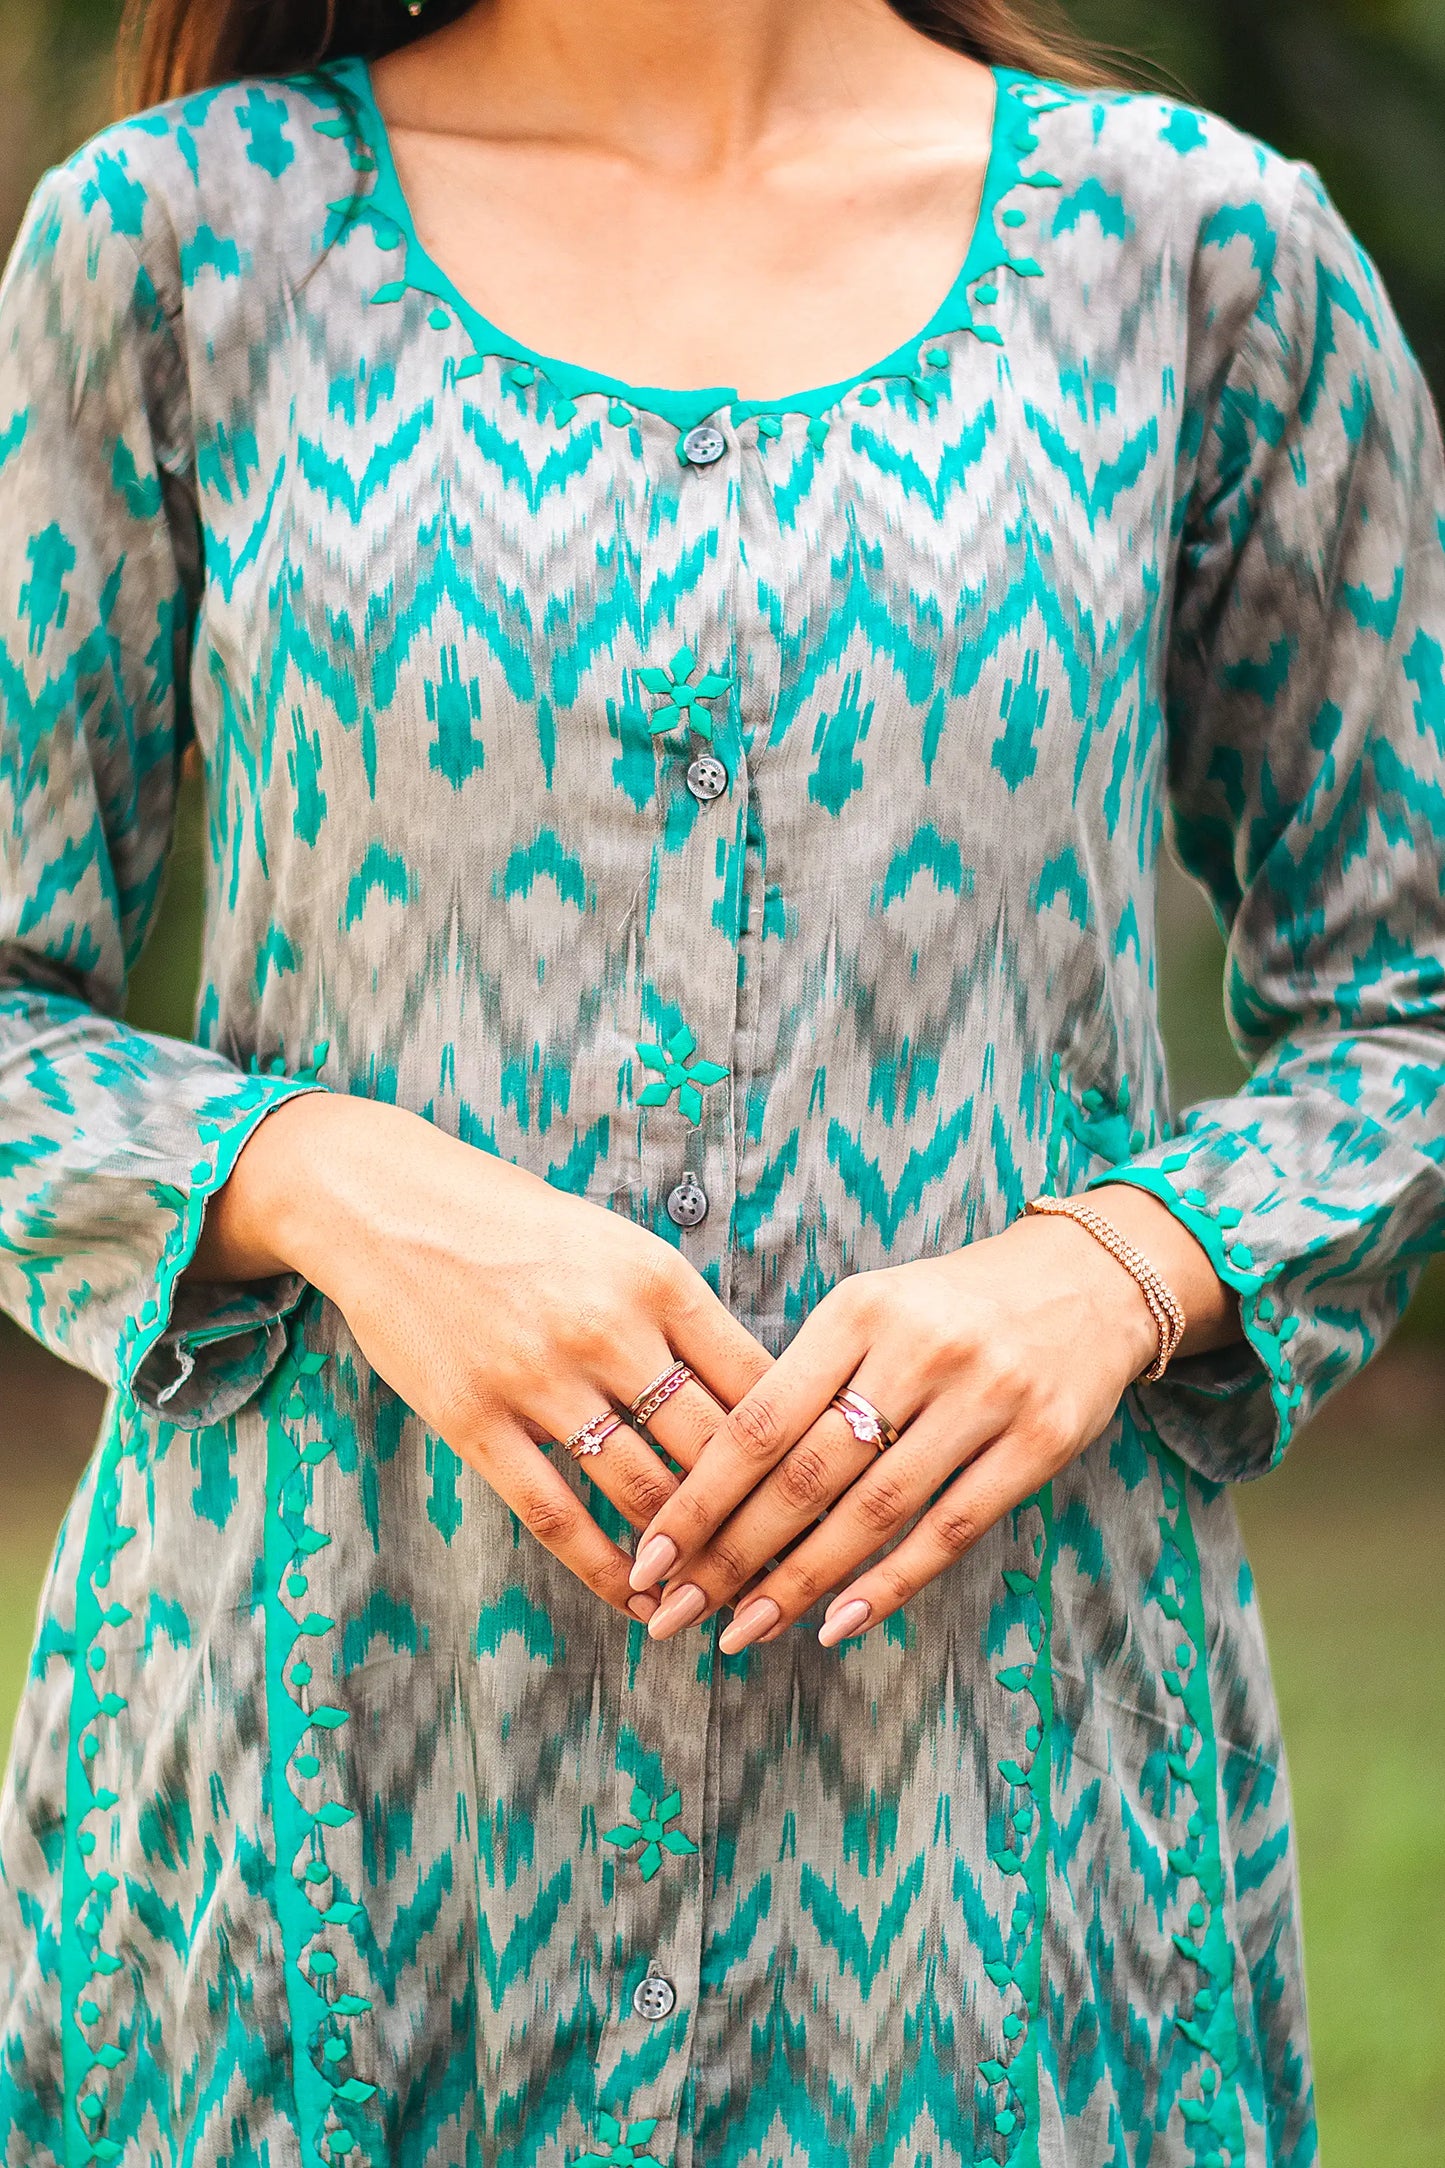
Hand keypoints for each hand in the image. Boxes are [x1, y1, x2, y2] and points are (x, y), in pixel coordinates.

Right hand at [189, 1092, 771, 1621]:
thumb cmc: (518, 1225)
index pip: (759, 1384)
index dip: (801, 1452)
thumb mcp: (618, 1246)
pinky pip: (555, 1514)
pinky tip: (636, 1596)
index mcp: (658, 1278)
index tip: (824, 1500)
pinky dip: (605, 1568)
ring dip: (689, 1557)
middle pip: (713, 1450)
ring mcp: (538, 1377)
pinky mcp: (474, 1419)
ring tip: (720, 1597)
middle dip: (759, 1522)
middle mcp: (608, 1328)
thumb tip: (762, 1397)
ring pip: (643, 1493)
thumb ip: (683, 1317)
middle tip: (790, 1573)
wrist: (388, 1205)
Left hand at [627, 1186, 1238, 1649]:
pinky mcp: (1040, 1442)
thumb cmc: (952, 1305)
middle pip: (807, 1475)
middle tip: (675, 1611)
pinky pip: (951, 1529)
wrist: (1090, 1278)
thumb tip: (714, 1483)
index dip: (701, 1496)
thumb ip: (806, 1378)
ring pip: (873, 1513)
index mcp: (858, 1309)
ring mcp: (984, 1397)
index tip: (650, 1555)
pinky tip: (835, 1624)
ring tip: (741, 1631)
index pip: (761, 1419)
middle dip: (731, 1554)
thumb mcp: (872, 1307)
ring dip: (798, 1584)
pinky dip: (889, 1584)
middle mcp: (917, 1350)